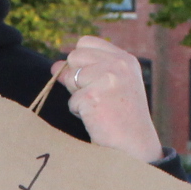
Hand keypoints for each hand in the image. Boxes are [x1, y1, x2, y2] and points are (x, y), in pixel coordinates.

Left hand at [55, 35, 162, 163]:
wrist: (135, 146)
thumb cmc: (122, 118)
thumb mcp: (109, 86)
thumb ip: (85, 71)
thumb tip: (55, 66)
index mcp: (125, 59)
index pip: (86, 42)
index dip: (80, 61)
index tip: (90, 79)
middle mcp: (118, 64)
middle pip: (74, 57)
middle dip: (76, 78)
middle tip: (96, 97)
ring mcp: (107, 78)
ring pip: (70, 77)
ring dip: (77, 96)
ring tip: (98, 108)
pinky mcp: (94, 96)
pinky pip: (72, 101)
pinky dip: (79, 113)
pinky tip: (98, 119)